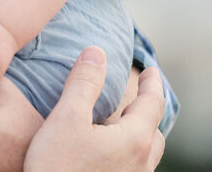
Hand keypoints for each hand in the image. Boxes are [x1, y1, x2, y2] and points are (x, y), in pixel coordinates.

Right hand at [24, 47, 165, 171]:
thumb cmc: (57, 170)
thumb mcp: (66, 119)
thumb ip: (83, 83)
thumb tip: (97, 52)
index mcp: (135, 140)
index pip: (153, 103)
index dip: (153, 83)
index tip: (152, 71)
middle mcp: (141, 165)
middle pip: (154, 132)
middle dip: (147, 112)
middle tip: (137, 98)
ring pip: (144, 156)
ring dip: (137, 136)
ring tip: (120, 127)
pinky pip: (132, 170)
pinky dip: (126, 155)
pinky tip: (104, 157)